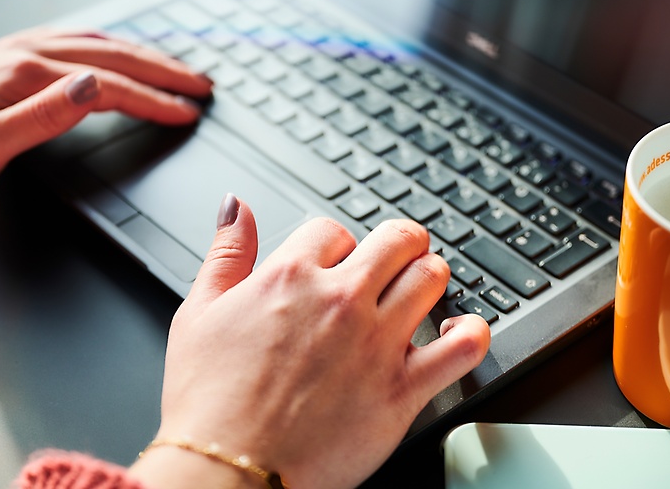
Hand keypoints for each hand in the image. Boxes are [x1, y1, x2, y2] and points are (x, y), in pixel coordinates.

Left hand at [0, 26, 211, 190]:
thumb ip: (43, 116)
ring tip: (173, 66)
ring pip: (96, 42)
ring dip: (141, 53)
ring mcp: (16, 50)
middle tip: (201, 84)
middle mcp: (25, 54)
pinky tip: (115, 52)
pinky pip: (73, 40)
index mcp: (25, 77)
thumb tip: (95, 87)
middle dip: (163, 70)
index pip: (111, 87)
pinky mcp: (8, 56)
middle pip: (113, 56)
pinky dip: (108, 45)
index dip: (155, 101)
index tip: (187, 113)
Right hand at [129, 195, 490, 488]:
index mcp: (291, 276)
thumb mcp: (198, 313)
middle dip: (398, 245)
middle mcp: (340, 300)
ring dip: (430, 276)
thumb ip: (225, 252)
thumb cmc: (208, 401)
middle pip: (398, 240)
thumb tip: (236, 207)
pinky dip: (471, 333)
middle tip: (394, 261)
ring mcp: (376, 342)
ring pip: (432, 277)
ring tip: (420, 290)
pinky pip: (463, 347)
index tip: (334, 262)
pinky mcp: (402, 388)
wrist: (228, 474)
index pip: (333, 229)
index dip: (335, 243)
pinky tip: (459, 333)